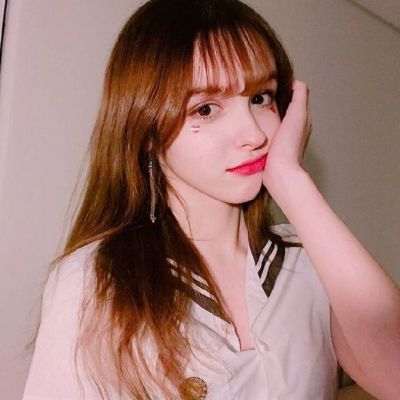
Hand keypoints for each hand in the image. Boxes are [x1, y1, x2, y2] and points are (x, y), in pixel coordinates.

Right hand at [263, 80, 311, 194]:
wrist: (280, 173)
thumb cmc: (289, 146)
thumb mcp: (297, 115)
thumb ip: (299, 97)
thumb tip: (296, 82)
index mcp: (302, 120)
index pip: (296, 97)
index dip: (285, 88)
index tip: (272, 83)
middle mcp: (296, 129)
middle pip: (286, 108)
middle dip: (275, 99)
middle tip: (261, 93)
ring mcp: (284, 140)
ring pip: (277, 120)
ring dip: (269, 113)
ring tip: (256, 107)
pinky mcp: (274, 148)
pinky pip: (269, 131)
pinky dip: (264, 125)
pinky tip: (255, 126)